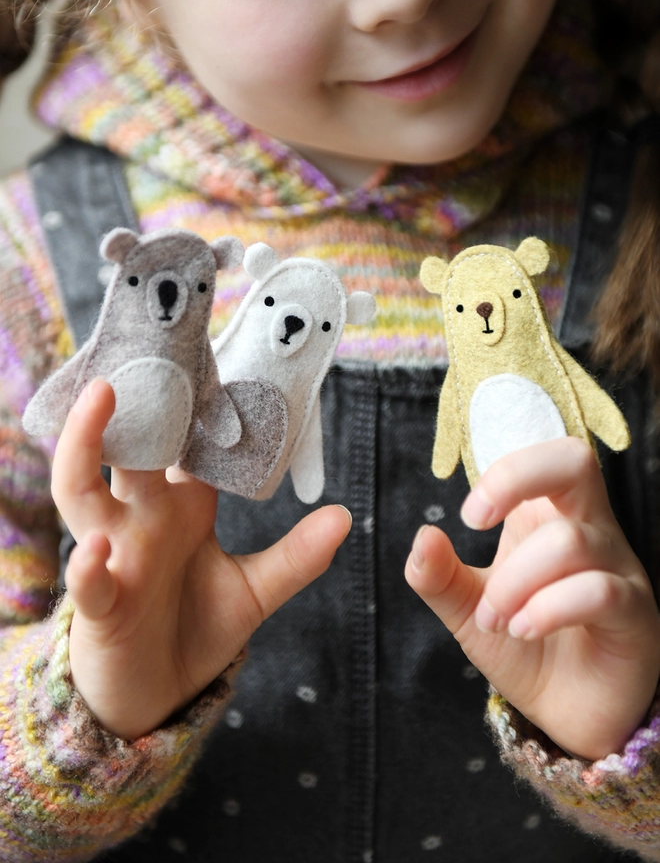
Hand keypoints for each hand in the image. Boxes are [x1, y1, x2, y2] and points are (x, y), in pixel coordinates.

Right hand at [52, 379, 351, 739]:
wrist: (158, 693)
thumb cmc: (197, 629)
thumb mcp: (255, 590)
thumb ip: (296, 556)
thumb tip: (344, 516)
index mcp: (180, 506)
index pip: (185, 441)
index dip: (196, 400)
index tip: (213, 353)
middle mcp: (140, 518)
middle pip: (129, 445)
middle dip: (135, 397)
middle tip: (152, 345)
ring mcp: (114, 554)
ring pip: (82, 489)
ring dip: (87, 444)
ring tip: (102, 399)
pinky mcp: (100, 604)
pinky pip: (88, 580)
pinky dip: (90, 566)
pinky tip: (101, 553)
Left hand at [405, 437, 659, 759]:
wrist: (569, 713)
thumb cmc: (523, 646)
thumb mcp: (467, 609)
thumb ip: (438, 575)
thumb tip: (423, 535)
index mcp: (548, 516)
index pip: (545, 454)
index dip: (505, 472)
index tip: (470, 517)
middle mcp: (589, 529)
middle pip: (575, 459)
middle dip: (515, 479)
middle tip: (476, 526)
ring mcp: (618, 568)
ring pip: (568, 541)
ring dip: (514, 582)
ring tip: (496, 620)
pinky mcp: (635, 612)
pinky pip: (598, 590)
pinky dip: (548, 609)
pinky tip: (524, 629)